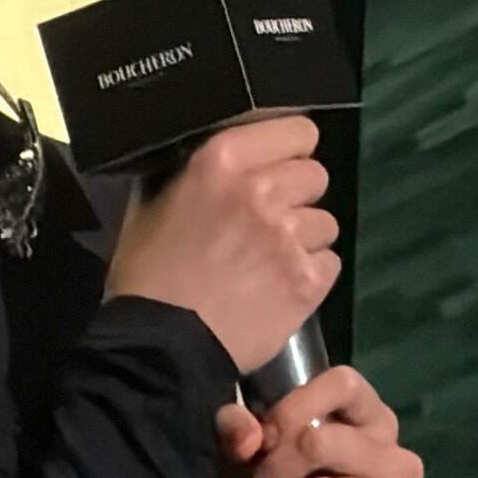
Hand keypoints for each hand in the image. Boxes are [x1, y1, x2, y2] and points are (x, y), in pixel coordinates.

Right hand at [105, 118, 338, 379]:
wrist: (161, 347)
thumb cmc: (147, 273)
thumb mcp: (155, 203)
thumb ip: (196, 172)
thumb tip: (228, 160)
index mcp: (223, 160)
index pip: (299, 131)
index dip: (289, 151)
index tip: (276, 169)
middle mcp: (264, 189)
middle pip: (315, 175)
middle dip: (296, 195)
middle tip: (268, 222)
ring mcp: (290, 236)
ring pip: (325, 222)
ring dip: (303, 238)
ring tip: (270, 262)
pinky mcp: (308, 280)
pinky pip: (329, 262)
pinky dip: (310, 274)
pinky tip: (280, 287)